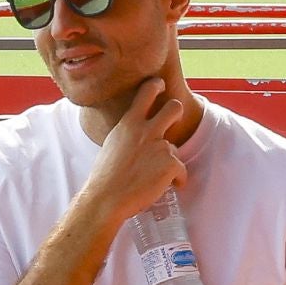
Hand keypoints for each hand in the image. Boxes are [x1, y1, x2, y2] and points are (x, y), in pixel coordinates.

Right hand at [81, 77, 188, 226]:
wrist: (105, 199)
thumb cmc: (104, 177)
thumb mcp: (112, 146)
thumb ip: (129, 135)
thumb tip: (140, 136)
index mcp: (128, 124)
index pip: (146, 93)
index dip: (155, 86)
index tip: (158, 85)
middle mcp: (145, 131)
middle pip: (174, 107)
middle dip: (175, 112)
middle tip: (172, 120)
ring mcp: (160, 146)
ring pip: (174, 149)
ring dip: (168, 162)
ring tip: (152, 176)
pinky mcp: (171, 164)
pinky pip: (181, 172)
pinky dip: (175, 181)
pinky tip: (162, 187)